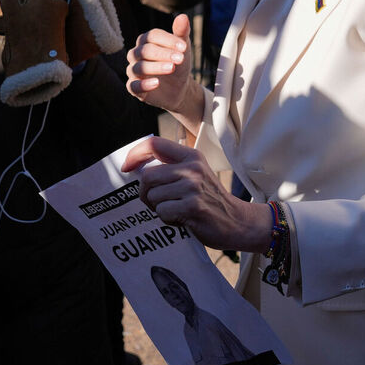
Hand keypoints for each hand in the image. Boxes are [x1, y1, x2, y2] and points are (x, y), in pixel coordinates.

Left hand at [121, 136, 269, 252]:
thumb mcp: (195, 174)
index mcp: (191, 155)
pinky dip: (168, 220)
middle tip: (157, 202)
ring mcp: (193, 186)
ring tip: (177, 211)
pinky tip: (182, 219)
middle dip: (146, 193)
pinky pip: (162, 212)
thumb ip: (172, 167)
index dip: (135, 154)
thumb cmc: (210, 200)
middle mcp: (192, 167)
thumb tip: (136, 168)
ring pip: (153, 197)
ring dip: (159, 209)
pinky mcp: (193, 206)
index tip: (126, 168)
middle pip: (147, 176)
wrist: (237, 221)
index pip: (154, 144)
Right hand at [126, 14, 202, 130]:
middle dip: (163, 54)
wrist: (179, 87)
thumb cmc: (178, 63)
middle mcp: (136, 54)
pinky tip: (157, 83)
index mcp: (146, 41)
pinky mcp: (134, 88)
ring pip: (139, 67)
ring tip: (172, 68)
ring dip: (155, 67)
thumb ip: (181, 33)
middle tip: (180, 58)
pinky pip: (133, 86)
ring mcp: (134, 71)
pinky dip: (143, 84)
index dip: (167, 40)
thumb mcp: (183, 48)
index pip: (152, 36)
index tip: (184, 46)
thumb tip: (183, 16)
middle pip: (145, 51)